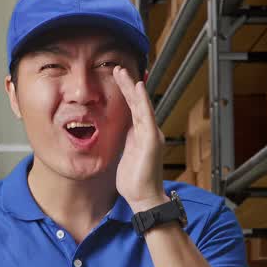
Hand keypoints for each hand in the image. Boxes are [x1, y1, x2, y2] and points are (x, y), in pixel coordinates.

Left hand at [112, 65, 167, 212]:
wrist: (143, 198)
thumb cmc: (134, 181)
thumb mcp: (124, 156)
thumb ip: (123, 142)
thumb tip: (114, 133)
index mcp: (140, 135)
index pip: (132, 109)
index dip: (126, 93)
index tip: (118, 79)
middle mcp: (148, 132)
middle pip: (137, 103)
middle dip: (127, 85)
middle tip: (118, 69)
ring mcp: (151, 135)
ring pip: (141, 105)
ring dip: (132, 88)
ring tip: (122, 73)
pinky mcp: (152, 140)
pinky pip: (147, 116)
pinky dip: (143, 101)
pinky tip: (138, 88)